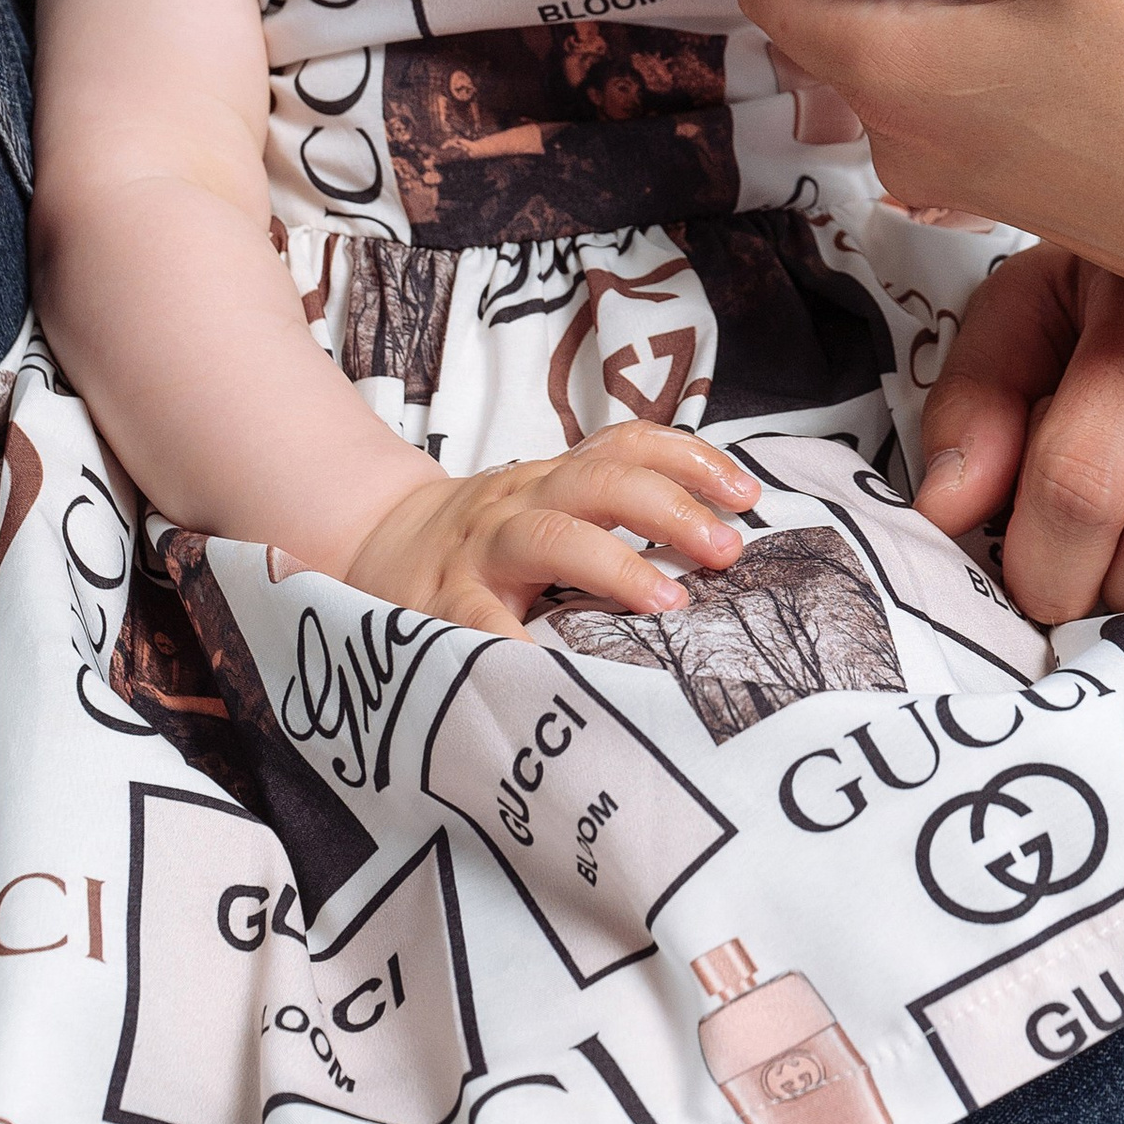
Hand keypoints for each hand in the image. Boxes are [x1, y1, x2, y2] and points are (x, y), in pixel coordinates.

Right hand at [342, 425, 756, 639]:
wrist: (375, 544)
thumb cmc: (488, 540)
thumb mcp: (547, 506)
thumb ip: (612, 512)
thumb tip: (720, 535)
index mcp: (552, 478)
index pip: (628, 445)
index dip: (691, 460)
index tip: (748, 494)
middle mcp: (521, 502)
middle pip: (602, 482)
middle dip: (671, 509)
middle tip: (727, 551)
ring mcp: (481, 551)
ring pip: (551, 537)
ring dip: (616, 566)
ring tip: (669, 603)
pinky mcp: (443, 605)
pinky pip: (484, 625)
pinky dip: (521, 649)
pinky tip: (561, 678)